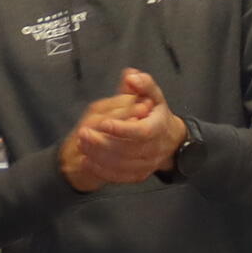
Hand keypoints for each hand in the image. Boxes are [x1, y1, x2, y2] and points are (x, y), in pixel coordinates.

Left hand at [58, 69, 180, 188]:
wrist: (169, 140)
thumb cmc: (156, 114)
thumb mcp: (154, 95)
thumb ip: (143, 84)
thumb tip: (131, 76)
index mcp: (158, 127)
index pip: (141, 132)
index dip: (122, 129)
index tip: (104, 123)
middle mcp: (155, 149)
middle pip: (128, 150)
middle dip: (103, 143)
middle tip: (83, 133)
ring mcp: (148, 164)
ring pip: (122, 165)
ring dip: (99, 156)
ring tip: (81, 144)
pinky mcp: (139, 175)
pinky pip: (120, 177)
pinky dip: (102, 170)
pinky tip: (87, 161)